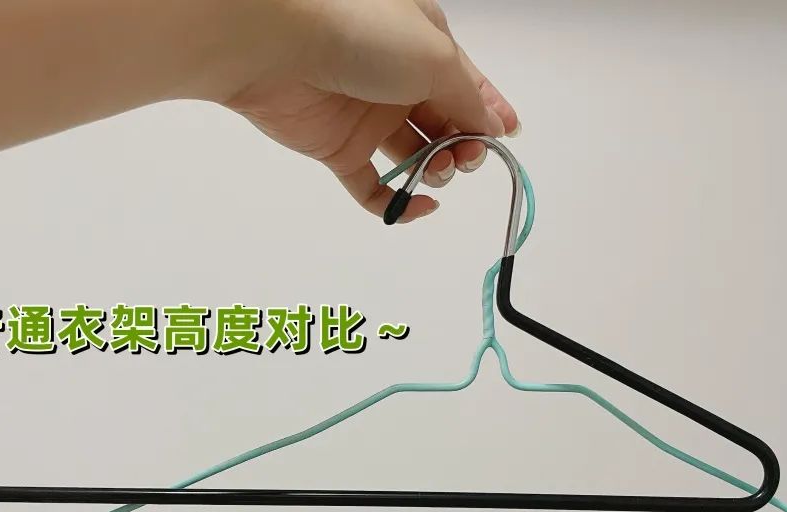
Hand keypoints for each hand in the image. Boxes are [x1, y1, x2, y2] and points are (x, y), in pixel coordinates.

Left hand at [219, 0, 519, 222]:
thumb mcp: (437, 58)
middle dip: (465, 145)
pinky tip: (420, 205)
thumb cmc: (363, 32)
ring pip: (414, 156)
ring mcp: (367, 116)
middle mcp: (397, 80)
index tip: (508, 138)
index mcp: (423, 46)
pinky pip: (373, 187)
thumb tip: (491, 129)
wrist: (278, 44)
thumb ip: (470, 100)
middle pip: (444, 123)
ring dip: (437, 170)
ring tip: (440, 170)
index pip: (467, 85)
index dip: (489, 112)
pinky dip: (398, 203)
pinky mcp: (338, 149)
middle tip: (466, 157)